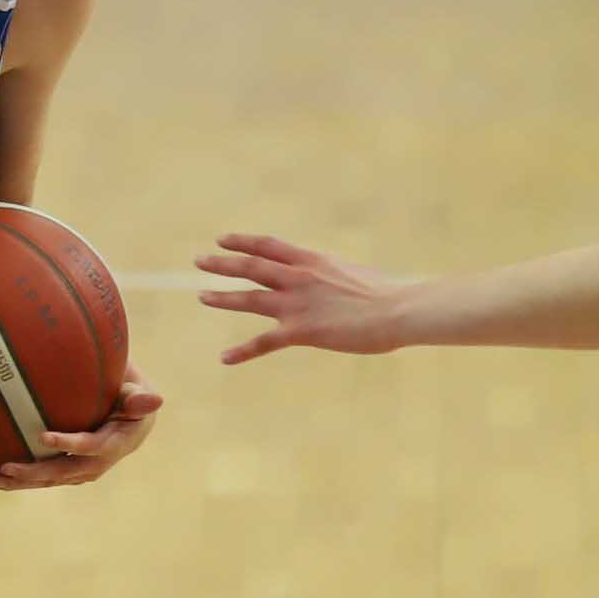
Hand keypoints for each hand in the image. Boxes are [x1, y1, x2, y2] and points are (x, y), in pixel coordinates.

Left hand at [0, 371, 164, 488]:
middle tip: (6, 467)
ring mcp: (84, 470)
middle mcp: (100, 462)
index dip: (70, 444)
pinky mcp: (72, 471)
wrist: (132, 419)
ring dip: (23, 483)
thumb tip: (156, 399)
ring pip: (52, 480)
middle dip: (35, 472)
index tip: (43, 436)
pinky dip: (24, 480)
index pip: (92, 446)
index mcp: (117, 443)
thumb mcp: (137, 394)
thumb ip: (138, 398)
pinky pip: (47, 478)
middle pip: (65, 472)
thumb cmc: (131, 396)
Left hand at [196, 231, 412, 363]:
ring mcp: (297, 303)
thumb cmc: (386, 293)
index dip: (243, 241)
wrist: (398, 309)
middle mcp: (299, 277)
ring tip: (202, 296)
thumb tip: (326, 280)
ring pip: (249, 298)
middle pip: (251, 266)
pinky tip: (225, 358)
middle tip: (200, 260)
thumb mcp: (351, 274)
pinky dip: (242, 351)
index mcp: (312, 260)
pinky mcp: (302, 331)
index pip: (268, 245)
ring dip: (223, 297)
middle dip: (222, 263)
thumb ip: (329, 276)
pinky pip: (263, 342)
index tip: (223, 239)